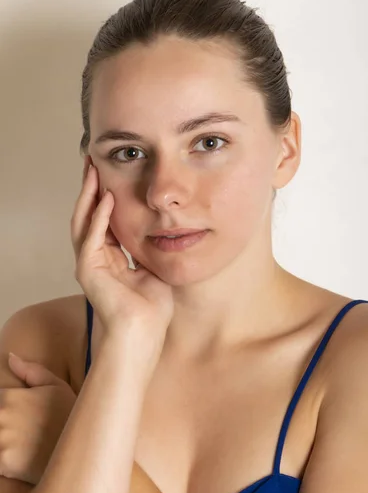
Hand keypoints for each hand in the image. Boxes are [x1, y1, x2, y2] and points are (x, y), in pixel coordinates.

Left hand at [0, 354, 75, 484]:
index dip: (3, 409)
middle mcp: (0, 416)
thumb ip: (31, 371)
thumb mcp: (57, 387)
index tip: (13, 418)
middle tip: (21, 432)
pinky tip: (19, 460)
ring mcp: (0, 440)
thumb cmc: (71, 416)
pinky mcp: (3, 463)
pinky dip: (4, 463)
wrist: (84, 448)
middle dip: (2, 426)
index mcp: (8, 397)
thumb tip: (10, 357)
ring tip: (21, 445)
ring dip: (3, 443)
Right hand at [71, 156, 173, 338]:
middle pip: (88, 215)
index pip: (103, 220)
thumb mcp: (152, 266)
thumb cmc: (152, 307)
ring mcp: (88, 264)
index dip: (105, 196)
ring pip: (83, 220)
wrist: (145, 330)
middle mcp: (95, 258)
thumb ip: (148, 246)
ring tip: (93, 170)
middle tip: (93, 162)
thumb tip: (158, 227)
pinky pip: (91, 236)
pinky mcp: (87, 269)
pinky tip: (108, 197)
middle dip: (91, 188)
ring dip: (89, 195)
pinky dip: (99, 216)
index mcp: (109, 259)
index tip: (111, 173)